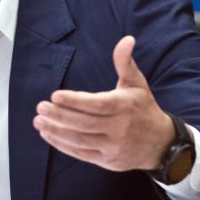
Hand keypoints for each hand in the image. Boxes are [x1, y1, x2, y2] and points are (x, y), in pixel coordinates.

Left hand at [33, 35, 175, 170]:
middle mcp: (121, 128)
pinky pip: (81, 153)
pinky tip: (48, 135)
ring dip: (56, 131)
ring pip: (80, 140)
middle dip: (59, 116)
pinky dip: (62, 145)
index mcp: (126, 106)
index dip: (75, 101)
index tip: (55, 95)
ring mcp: (114, 147)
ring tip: (39, 121)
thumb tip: (127, 39)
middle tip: (41, 107)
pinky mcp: (108, 161)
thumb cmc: (143, 108)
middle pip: (85, 123)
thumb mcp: (137, 83)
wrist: (160, 144)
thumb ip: (125, 62)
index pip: (98, 104)